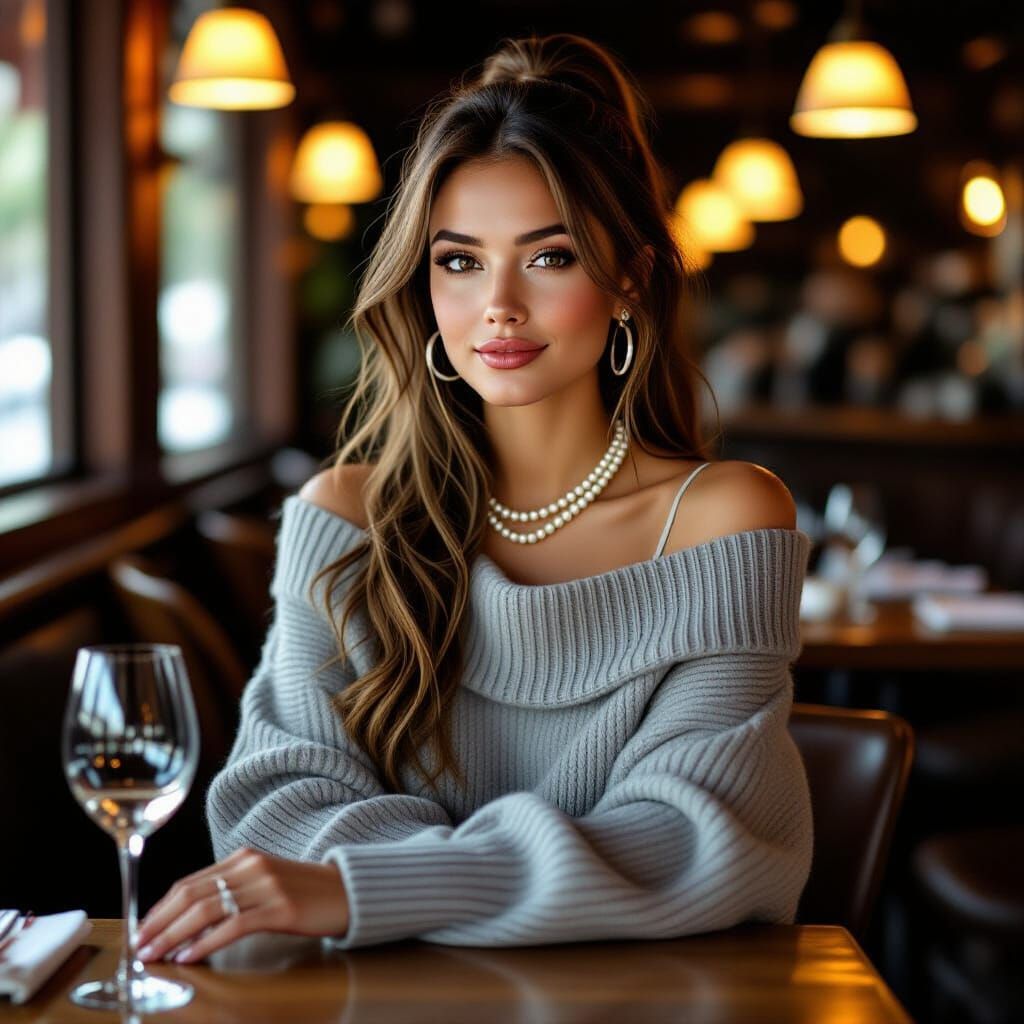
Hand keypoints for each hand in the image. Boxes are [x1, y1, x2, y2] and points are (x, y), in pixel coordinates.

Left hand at [136, 847, 348, 964]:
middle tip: (139, 945)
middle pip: (193, 893)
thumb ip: (232, 890)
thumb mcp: (264, 882)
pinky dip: (206, 942)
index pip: (190, 881)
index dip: (161, 907)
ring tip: (156, 954)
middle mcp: (252, 866)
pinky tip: (190, 956)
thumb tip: (188, 919)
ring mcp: (267, 885)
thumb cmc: (304, 892)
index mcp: (244, 857)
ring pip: (207, 909)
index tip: (141, 929)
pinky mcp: (281, 908)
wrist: (348, 891)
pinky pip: (233, 925)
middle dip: (159, 922)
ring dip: (174, 935)